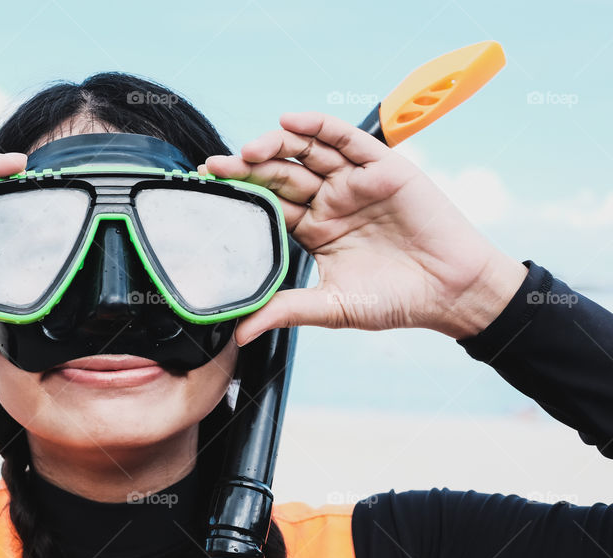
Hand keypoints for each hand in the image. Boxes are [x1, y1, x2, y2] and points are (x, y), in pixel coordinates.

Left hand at [203, 112, 527, 344]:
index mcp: (313, 230)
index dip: (240, 196)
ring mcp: (353, 182)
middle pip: (280, 175)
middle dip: (247, 168)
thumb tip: (240, 332)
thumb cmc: (395, 301)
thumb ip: (287, 311)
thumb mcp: (333, 307)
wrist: (451, 293)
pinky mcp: (382, 167)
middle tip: (216, 167)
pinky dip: (319, 127)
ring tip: (249, 149)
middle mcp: (329, 202)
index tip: (208, 192)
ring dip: (276, 144)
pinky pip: (346, 139)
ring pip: (307, 152)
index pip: (268, 206)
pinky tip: (290, 122)